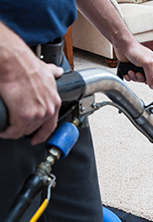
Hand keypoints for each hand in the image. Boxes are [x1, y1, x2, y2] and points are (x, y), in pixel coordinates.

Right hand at [0, 24, 62, 144]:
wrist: (14, 62)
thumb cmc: (26, 65)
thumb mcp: (46, 70)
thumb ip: (53, 73)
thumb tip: (57, 71)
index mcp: (54, 101)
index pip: (51, 125)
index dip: (42, 134)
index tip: (37, 138)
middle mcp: (48, 110)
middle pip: (35, 129)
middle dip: (24, 129)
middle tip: (15, 126)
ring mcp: (37, 114)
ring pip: (24, 131)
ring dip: (14, 131)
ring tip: (7, 127)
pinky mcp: (23, 116)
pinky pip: (14, 131)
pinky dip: (7, 132)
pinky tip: (3, 130)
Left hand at [115, 42, 152, 88]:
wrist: (123, 46)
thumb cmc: (135, 50)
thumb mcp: (147, 63)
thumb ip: (151, 75)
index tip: (149, 80)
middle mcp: (148, 66)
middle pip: (147, 79)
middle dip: (141, 78)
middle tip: (138, 73)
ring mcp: (139, 68)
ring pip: (139, 79)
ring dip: (134, 77)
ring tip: (131, 71)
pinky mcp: (132, 69)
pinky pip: (132, 78)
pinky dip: (129, 77)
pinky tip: (128, 73)